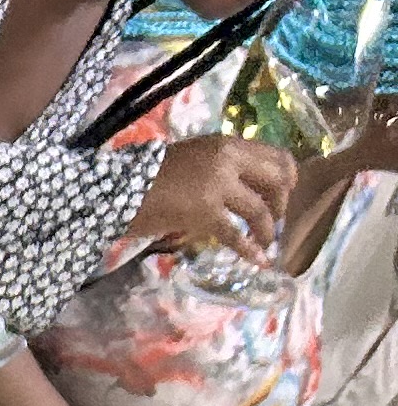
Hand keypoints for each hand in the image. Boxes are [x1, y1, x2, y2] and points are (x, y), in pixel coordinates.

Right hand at [131, 135, 295, 261]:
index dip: (288, 178)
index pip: (276, 156)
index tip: (284, 194)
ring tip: (266, 243)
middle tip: (274, 220)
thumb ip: (222, 165)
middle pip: (276, 182)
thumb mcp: (194, 157)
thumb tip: (246, 185)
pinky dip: (249, 250)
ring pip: (259, 210)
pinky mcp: (205, 213)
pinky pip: (235, 234)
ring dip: (267, 230)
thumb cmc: (150, 175)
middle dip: (281, 205)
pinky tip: (258, 261)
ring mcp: (218, 187)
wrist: (118, 189)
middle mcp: (228, 161)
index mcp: (227, 144)